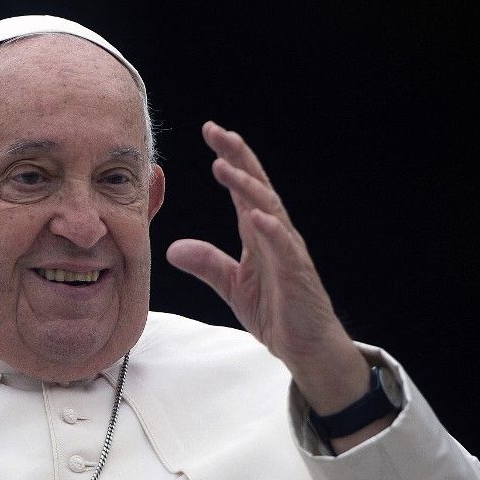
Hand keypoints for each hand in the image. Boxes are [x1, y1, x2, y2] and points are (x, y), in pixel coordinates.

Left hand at [167, 121, 369, 417]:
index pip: (243, 188)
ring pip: (270, 210)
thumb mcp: (232, 286)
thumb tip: (174, 249)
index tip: (209, 131)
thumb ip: (207, 264)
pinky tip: (256, 215)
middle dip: (238, 157)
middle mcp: (276, 234)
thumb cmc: (277, 312)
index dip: (229, 158)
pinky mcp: (298, 275)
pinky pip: (285, 248)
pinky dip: (271, 230)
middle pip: (257, 187)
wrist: (306, 347)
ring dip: (248, 187)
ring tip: (226, 167)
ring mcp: (289, 252)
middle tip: (217, 132)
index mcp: (259, 233)